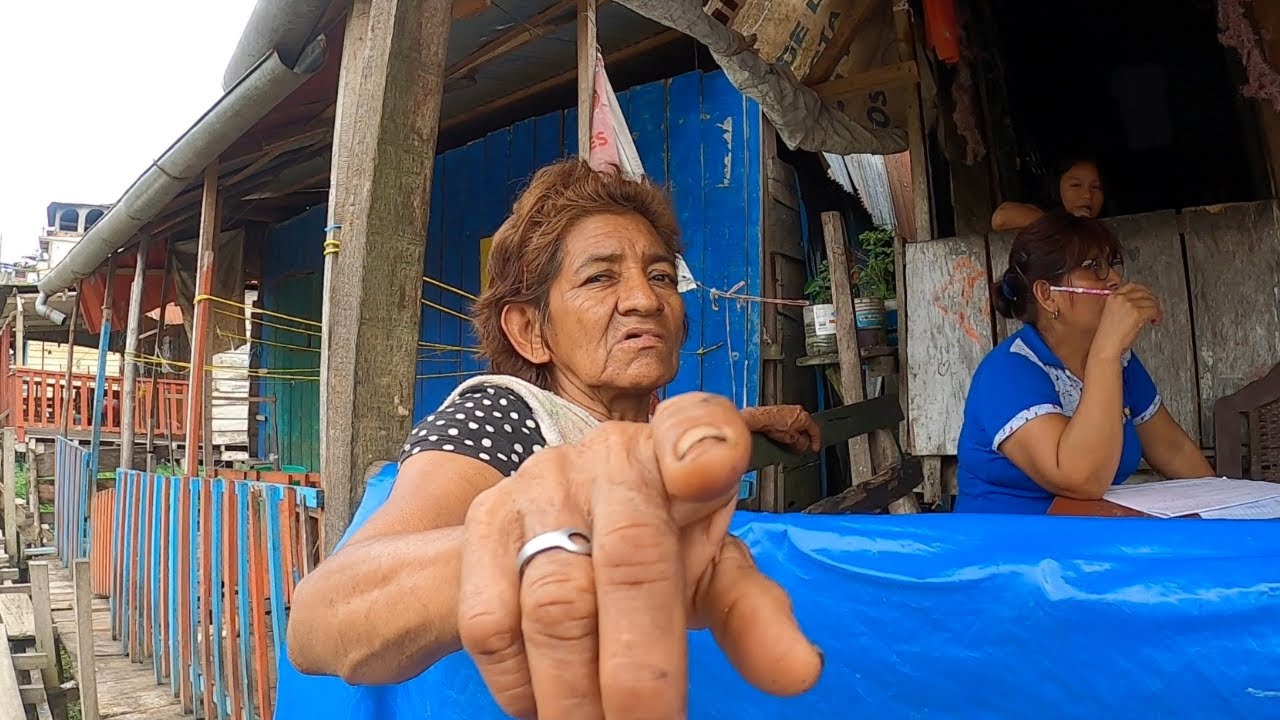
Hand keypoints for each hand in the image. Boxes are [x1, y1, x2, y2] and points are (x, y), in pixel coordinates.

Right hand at [457, 393, 821, 718]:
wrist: (550, 524)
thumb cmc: (655, 546)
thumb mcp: (711, 572)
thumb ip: (754, 615)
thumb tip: (801, 672)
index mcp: (679, 453)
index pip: (698, 429)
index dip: (703, 445)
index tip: (711, 468)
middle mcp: (609, 456)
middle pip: (629, 559)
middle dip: (641, 669)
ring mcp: (540, 486)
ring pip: (554, 603)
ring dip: (577, 693)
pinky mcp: (485, 524)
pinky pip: (491, 621)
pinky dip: (519, 682)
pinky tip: (543, 709)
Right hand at [1093, 282, 1162, 358]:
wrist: (1106, 345)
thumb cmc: (1108, 336)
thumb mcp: (1112, 314)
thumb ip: (1123, 305)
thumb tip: (1139, 303)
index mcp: (1112, 297)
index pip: (1132, 286)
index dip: (1143, 291)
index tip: (1147, 297)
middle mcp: (1120, 298)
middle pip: (1144, 292)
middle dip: (1152, 300)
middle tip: (1154, 308)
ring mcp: (1129, 304)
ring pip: (1151, 301)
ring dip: (1156, 309)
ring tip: (1154, 318)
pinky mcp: (1137, 313)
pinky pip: (1154, 310)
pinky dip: (1158, 316)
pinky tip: (1155, 321)